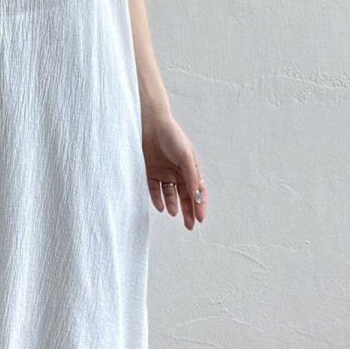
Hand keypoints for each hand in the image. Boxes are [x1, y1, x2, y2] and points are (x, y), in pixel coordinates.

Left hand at [140, 113, 206, 229]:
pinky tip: (160, 206)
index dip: (200, 205)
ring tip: (173, 212)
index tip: (200, 218)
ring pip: (170, 195)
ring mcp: (163, 173)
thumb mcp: (185, 156)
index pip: (197, 191)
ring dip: (173, 205)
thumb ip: (191, 175)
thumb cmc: (172, 136)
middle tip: (189, 226)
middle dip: (188, 211)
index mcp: (190, 168)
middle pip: (184, 196)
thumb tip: (197, 196)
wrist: (150, 123)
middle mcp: (177, 172)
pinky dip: (157, 199)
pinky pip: (154, 190)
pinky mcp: (149, 172)